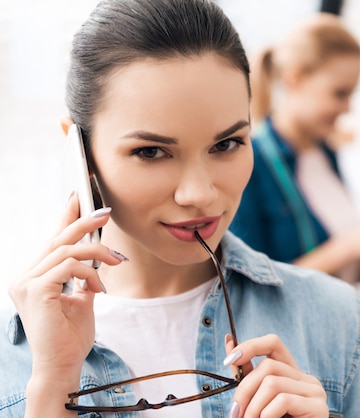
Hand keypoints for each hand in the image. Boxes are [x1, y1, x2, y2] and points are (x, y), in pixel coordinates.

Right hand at [9, 195, 126, 376]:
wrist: (63, 365)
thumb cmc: (70, 337)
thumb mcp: (81, 300)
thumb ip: (84, 278)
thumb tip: (97, 260)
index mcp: (33, 277)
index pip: (50, 241)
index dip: (65, 218)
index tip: (79, 199)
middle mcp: (24, 277)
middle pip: (57, 239)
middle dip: (83, 222)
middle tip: (105, 212)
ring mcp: (26, 283)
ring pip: (66, 251)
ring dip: (97, 253)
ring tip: (116, 261)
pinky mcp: (36, 290)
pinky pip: (68, 267)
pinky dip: (90, 272)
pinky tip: (99, 287)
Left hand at [224, 334, 328, 417]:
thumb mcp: (258, 401)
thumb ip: (247, 377)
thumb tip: (229, 342)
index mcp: (292, 374)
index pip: (273, 343)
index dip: (251, 346)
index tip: (229, 360)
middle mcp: (306, 379)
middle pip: (268, 366)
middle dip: (244, 390)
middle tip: (235, 415)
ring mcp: (314, 392)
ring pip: (273, 383)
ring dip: (253, 408)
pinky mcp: (317, 408)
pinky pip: (283, 400)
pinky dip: (266, 415)